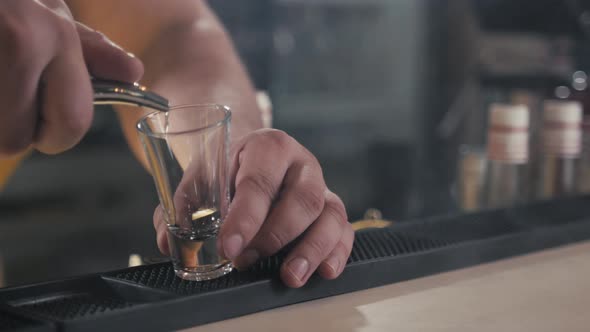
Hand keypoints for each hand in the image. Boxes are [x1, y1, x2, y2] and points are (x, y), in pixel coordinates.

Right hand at [0, 0, 142, 156]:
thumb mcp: (47, 10)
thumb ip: (88, 49)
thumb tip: (133, 72)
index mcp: (50, 36)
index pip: (72, 124)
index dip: (58, 136)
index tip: (45, 126)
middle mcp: (16, 45)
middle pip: (12, 142)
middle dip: (10, 129)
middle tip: (5, 96)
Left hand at [154, 129, 353, 287]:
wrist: (255, 156)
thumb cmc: (231, 168)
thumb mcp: (205, 174)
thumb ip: (184, 205)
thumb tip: (169, 241)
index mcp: (268, 147)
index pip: (260, 181)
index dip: (246, 217)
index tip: (229, 246)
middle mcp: (301, 164)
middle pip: (302, 200)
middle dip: (274, 236)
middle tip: (245, 261)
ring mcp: (321, 186)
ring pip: (330, 215)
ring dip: (311, 249)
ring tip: (290, 276)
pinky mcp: (332, 207)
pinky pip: (344, 229)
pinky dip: (337, 252)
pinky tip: (324, 271)